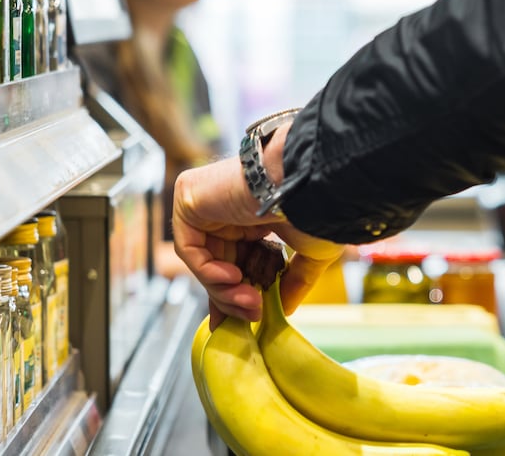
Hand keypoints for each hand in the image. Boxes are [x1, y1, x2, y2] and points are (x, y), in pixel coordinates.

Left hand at [171, 124, 344, 329]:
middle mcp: (225, 211)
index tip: (241, 323)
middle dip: (231, 298)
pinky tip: (232, 278)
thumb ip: (295, 280)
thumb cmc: (316, 205)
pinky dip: (207, 271)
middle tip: (252, 316)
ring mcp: (206, 204)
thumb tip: (286, 309)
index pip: (233, 262)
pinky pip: (189, 249)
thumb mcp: (310, 252)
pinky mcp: (189, 200)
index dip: (235, 295)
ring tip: (251, 303)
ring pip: (203, 263)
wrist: (306, 181)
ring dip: (224, 291)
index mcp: (251, 219)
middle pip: (216, 267)